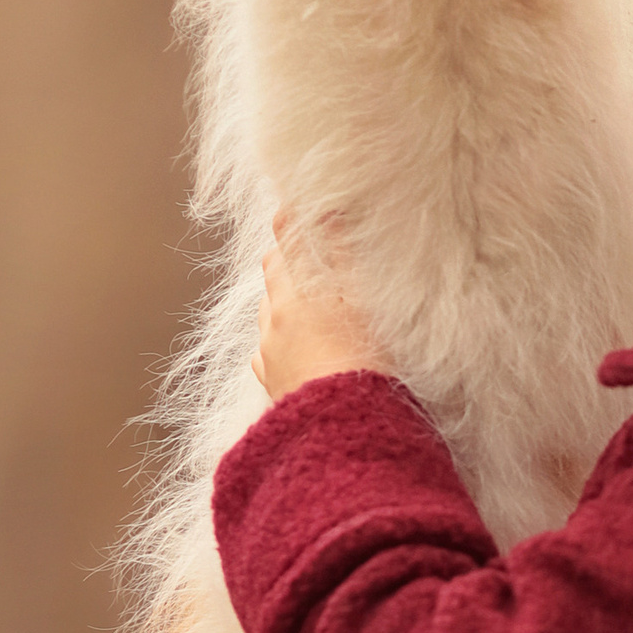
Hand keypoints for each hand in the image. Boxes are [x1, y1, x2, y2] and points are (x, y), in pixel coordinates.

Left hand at [254, 210, 388, 400]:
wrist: (344, 425)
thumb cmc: (365, 359)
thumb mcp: (361, 298)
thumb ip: (342, 252)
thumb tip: (326, 210)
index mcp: (298, 292)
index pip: (289, 243)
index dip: (291, 222)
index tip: (294, 207)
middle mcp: (276, 318)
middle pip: (274, 274)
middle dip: (287, 259)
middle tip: (305, 252)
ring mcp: (270, 352)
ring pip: (268, 313)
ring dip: (282, 302)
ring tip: (306, 303)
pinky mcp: (272, 383)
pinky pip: (268, 354)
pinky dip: (279, 343)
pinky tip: (294, 349)